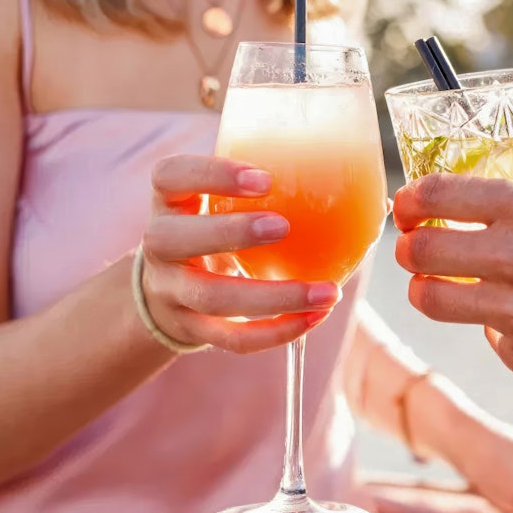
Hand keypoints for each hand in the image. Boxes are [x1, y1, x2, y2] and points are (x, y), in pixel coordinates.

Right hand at [141, 155, 340, 353]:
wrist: (166, 292)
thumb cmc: (209, 230)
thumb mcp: (214, 202)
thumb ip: (256, 187)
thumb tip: (353, 177)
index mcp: (168, 201)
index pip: (170, 176)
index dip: (211, 174)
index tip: (264, 179)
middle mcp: (159, 245)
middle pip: (174, 239)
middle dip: (230, 232)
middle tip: (284, 226)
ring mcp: (171, 291)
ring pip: (211, 297)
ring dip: (274, 296)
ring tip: (326, 292)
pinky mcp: (192, 329)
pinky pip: (231, 338)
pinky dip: (275, 332)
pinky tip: (314, 317)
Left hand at [392, 149, 512, 404]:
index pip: (435, 194)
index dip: (408, 199)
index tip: (405, 204)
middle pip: (417, 251)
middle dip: (405, 248)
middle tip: (411, 247)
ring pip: (430, 300)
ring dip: (424, 290)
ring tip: (432, 284)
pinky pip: (484, 334)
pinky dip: (492, 326)